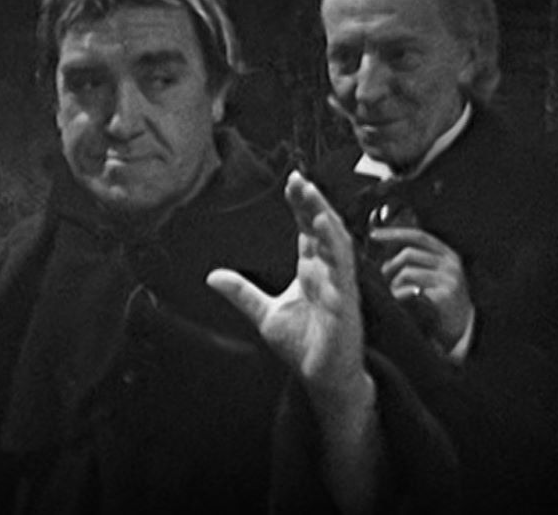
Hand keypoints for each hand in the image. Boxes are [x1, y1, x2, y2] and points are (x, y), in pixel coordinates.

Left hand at [208, 170, 367, 407]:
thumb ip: (242, 292)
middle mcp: (328, 272)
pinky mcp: (346, 302)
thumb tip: (211, 275)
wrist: (324, 380)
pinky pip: (343, 269)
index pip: (308, 229)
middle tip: (298, 178)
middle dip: (312, 202)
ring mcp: (339, 285)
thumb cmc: (305, 346)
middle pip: (323, 228)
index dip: (301, 205)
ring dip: (325, 217)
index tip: (291, 182)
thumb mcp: (265, 315)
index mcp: (312, 270)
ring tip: (311, 194)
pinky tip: (325, 228)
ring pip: (336, 242)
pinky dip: (335, 247)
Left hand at [370, 226, 472, 352]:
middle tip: (383, 278)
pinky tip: (401, 302)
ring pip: (406, 272)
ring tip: (394, 294)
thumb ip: (417, 260)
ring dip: (393, 284)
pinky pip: (411, 291)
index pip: (418, 236)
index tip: (374, 235)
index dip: (394, 233)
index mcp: (447, 254)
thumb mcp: (434, 274)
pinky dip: (400, 296)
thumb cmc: (441, 300)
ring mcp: (449, 279)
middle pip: (408, 253)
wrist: (462, 328)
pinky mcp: (444, 296)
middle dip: (389, 265)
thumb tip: (384, 254)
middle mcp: (450, 264)